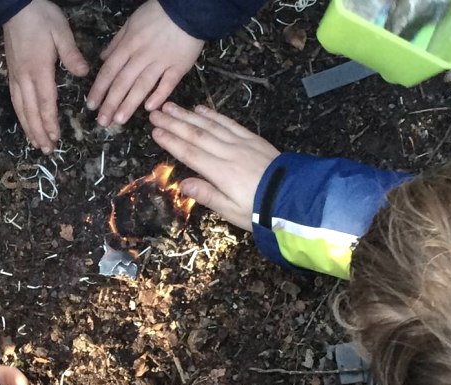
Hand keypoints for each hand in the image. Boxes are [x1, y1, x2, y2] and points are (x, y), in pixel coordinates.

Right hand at [3, 0, 89, 153]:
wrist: (15, 6)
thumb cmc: (40, 17)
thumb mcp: (61, 31)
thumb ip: (71, 54)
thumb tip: (84, 74)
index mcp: (39, 69)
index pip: (45, 101)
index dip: (50, 122)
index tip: (55, 137)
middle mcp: (24, 77)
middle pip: (31, 111)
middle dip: (39, 132)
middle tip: (47, 150)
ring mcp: (16, 76)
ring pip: (20, 108)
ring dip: (28, 128)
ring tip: (36, 144)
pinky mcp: (12, 73)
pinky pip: (15, 100)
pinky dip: (20, 115)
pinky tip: (25, 123)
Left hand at [87, 0, 202, 126]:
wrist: (187, 10)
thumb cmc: (158, 15)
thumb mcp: (131, 22)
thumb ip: (117, 42)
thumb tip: (103, 58)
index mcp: (129, 45)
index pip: (109, 71)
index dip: (99, 89)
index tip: (91, 106)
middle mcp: (142, 55)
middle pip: (123, 82)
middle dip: (110, 103)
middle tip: (102, 122)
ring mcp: (161, 61)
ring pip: (142, 85)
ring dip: (129, 104)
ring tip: (119, 120)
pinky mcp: (179, 66)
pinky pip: (168, 83)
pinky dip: (159, 95)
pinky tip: (149, 108)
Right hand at [150, 103, 277, 230]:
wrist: (295, 197)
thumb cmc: (261, 210)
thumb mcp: (232, 211)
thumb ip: (208, 196)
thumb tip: (182, 184)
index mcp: (221, 173)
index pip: (190, 154)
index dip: (171, 142)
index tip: (155, 132)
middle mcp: (229, 153)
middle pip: (196, 135)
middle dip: (174, 123)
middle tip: (155, 113)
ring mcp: (241, 144)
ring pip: (210, 125)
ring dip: (188, 115)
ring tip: (171, 107)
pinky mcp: (253, 139)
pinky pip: (229, 123)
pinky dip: (214, 115)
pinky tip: (201, 109)